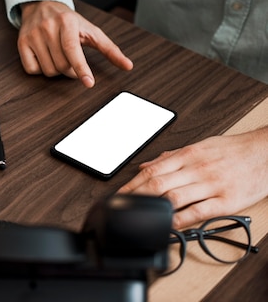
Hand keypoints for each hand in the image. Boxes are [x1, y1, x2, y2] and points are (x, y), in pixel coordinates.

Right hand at [18, 1, 132, 86]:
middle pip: (62, 66)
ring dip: (57, 71)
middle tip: (74, 63)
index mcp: (67, 22)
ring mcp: (33, 35)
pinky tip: (45, 57)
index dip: (81, 69)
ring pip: (48, 71)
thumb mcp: (90, 30)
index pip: (73, 50)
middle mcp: (48, 27)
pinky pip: (32, 70)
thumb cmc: (68, 21)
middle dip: (71, 71)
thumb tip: (128, 66)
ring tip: (59, 58)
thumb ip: (110, 49)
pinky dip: (41, 69)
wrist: (41, 5)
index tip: (89, 83)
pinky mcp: (22, 43)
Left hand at [117, 128, 267, 228]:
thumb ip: (170, 158)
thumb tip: (145, 166)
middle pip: (158, 184)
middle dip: (136, 198)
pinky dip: (181, 220)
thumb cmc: (233, 150)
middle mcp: (196, 169)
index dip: (132, 185)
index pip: (152, 171)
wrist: (266, 151)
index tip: (119, 196)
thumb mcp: (199, 146)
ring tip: (140, 219)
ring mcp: (211, 185)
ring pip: (174, 197)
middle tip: (124, 210)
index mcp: (188, 155)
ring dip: (154, 209)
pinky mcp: (226, 201)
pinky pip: (199, 212)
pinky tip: (170, 226)